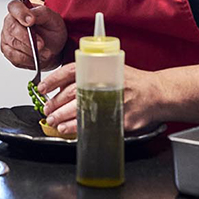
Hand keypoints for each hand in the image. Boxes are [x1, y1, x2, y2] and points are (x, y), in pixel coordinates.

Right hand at [0, 0, 67, 70]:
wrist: (53, 47)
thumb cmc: (52, 30)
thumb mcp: (53, 19)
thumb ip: (41, 13)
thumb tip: (30, 17)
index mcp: (21, 8)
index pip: (14, 7)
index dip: (21, 14)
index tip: (30, 22)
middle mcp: (10, 21)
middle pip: (12, 28)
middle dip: (28, 39)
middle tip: (41, 44)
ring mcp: (7, 37)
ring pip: (13, 44)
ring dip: (30, 51)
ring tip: (44, 53)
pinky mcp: (8, 51)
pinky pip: (14, 57)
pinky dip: (27, 60)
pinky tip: (36, 58)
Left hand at [40, 64, 166, 135]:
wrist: (157, 94)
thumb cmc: (133, 82)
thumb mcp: (111, 68)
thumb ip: (89, 73)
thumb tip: (61, 84)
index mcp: (102, 68)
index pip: (72, 71)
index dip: (53, 80)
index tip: (42, 88)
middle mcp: (106, 83)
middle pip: (73, 93)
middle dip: (56, 104)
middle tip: (47, 110)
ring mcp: (114, 101)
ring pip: (82, 110)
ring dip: (65, 118)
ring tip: (54, 122)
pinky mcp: (120, 118)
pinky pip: (96, 124)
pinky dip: (80, 129)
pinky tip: (71, 131)